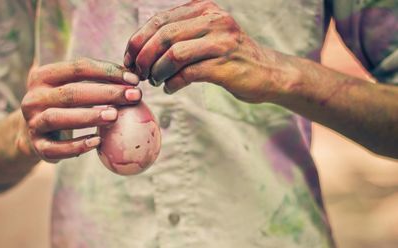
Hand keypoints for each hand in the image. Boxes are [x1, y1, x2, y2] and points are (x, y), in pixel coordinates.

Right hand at [20, 58, 140, 161]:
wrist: (36, 132)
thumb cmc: (64, 104)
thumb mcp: (72, 86)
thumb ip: (96, 80)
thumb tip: (134, 79)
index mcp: (42, 76)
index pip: (78, 68)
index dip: (108, 71)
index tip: (134, 79)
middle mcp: (33, 97)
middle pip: (71, 93)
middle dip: (106, 93)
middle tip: (134, 96)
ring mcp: (33, 122)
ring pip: (59, 118)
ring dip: (89, 117)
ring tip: (115, 116)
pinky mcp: (37, 146)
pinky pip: (56, 148)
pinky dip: (77, 145)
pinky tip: (98, 142)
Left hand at [124, 0, 295, 102]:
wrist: (269, 72)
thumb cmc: (230, 57)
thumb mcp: (207, 35)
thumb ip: (180, 34)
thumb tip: (139, 50)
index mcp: (204, 9)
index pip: (160, 19)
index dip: (138, 39)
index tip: (128, 58)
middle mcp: (213, 20)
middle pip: (164, 35)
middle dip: (144, 57)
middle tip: (139, 73)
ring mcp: (221, 41)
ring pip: (174, 53)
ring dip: (157, 71)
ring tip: (155, 81)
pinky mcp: (225, 65)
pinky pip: (188, 73)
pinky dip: (173, 83)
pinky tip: (170, 88)